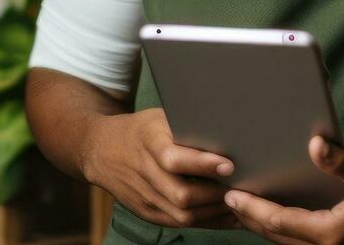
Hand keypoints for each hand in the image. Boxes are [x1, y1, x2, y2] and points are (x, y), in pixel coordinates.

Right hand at [80, 107, 240, 228]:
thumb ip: (187, 127)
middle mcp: (143, 172)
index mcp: (147, 141)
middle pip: (182, 195)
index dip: (202, 164)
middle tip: (244, 190)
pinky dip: (206, 221)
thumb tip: (229, 131)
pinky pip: (179, 223)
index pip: (173, 158)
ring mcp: (143, 197)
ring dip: (215, 212)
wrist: (99, 151)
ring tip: (240, 204)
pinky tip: (224, 214)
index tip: (229, 164)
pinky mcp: (146, 212)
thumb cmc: (140, 131)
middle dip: (217, 196)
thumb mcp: (159, 118)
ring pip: (184, 215)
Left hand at [223, 136, 343, 243]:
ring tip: (236, 199)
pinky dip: (272, 224)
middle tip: (222, 192)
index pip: (277, 220)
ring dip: (257, 220)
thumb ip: (342, 162)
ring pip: (278, 238)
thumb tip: (316, 145)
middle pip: (271, 232)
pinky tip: (263, 207)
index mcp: (329, 233)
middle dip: (246, 213)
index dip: (251, 206)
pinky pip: (289, 237)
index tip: (231, 191)